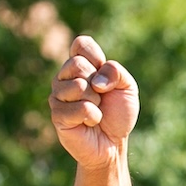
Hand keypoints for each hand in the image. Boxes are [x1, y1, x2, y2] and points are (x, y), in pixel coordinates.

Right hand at [49, 35, 139, 167]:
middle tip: (100, 97)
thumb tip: (96, 81)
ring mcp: (58, 96)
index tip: (104, 74)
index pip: (80, 44)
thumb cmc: (118, 112)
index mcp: (80, 65)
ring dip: (95, 101)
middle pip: (77, 64)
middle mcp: (64, 78)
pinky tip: (89, 122)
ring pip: (77, 86)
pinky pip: (79, 108)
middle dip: (97, 83)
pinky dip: (93, 116)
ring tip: (95, 110)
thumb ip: (116, 72)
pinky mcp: (57, 115)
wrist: (113, 142)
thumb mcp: (127, 87)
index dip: (95, 56)